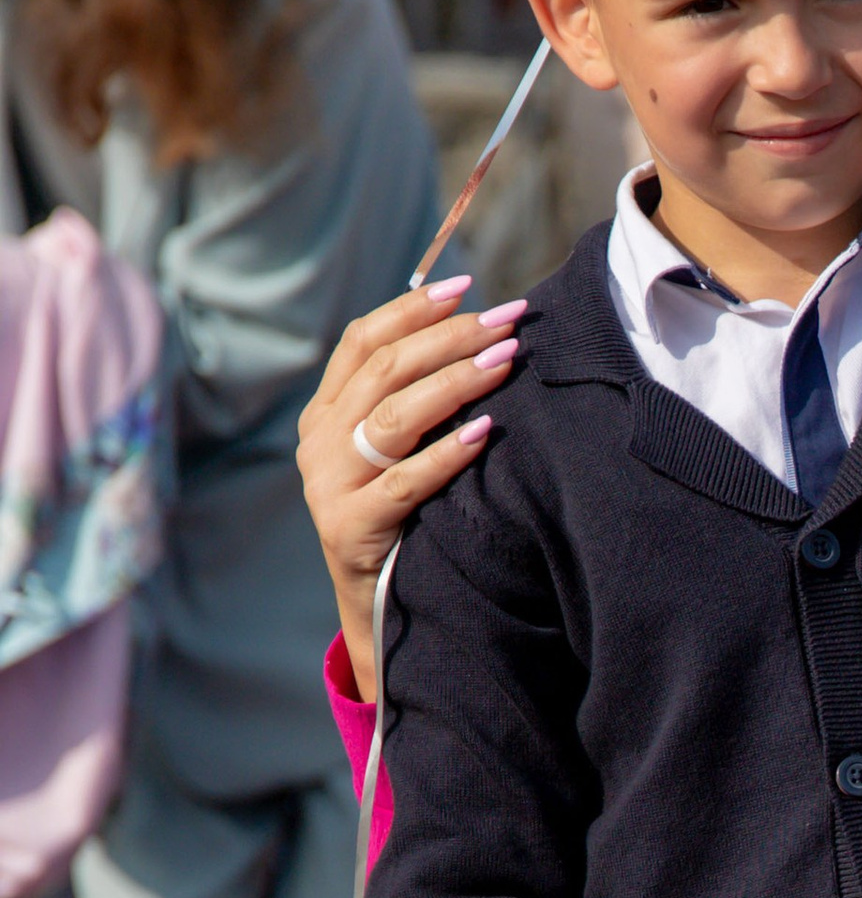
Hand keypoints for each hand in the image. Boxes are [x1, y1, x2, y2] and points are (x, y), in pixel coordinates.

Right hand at [296, 273, 526, 696]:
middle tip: (506, 320)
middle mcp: (320, 443)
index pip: (362, 342)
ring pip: (393, 417)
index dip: (412, 309)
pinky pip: (405, 482)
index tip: (466, 287)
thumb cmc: (405, 521)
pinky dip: (446, 453)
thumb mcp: (395, 456)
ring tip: (504, 360)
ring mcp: (330, 487)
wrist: (380, 611)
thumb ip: (413, 403)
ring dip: (454, 382)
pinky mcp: (351, 529)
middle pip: (383, 369)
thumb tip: (479, 334)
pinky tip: (484, 431)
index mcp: (326, 415)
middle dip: (448, 337)